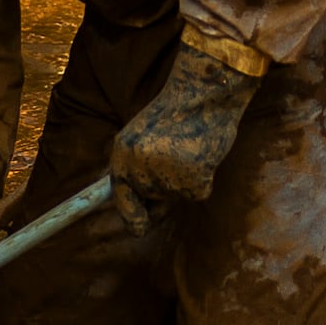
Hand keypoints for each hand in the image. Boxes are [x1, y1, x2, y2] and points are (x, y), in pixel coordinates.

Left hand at [104, 39, 266, 237]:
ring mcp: (163, 179)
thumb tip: (137, 216)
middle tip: (177, 156)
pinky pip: (196, 193)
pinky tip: (202, 155)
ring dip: (184, 179)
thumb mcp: (141, 140)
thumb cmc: (174, 116)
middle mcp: (137, 171)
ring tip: (188, 148)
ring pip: (176, 197)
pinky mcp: (191, 183)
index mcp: (121, 158)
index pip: (123, 201)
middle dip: (164, 192)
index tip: (139, 229)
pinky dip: (204, 179)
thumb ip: (135, 171)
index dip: (132, 219)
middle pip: (153, 203)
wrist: (202, 95)